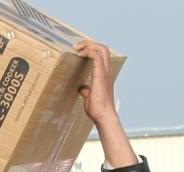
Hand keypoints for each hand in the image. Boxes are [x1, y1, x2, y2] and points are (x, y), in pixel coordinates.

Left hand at [73, 39, 136, 167]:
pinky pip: (96, 56)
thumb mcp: (89, 97)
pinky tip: (80, 54)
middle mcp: (106, 71)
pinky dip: (88, 51)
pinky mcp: (100, 75)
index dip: (92, 48)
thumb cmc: (98, 109)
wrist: (103, 116)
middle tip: (77, 47)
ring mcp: (104, 72)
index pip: (102, 54)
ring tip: (77, 48)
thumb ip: (86, 91)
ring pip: (101, 48)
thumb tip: (82, 88)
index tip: (79, 51)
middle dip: (90, 43)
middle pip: (103, 48)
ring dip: (88, 45)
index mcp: (104, 74)